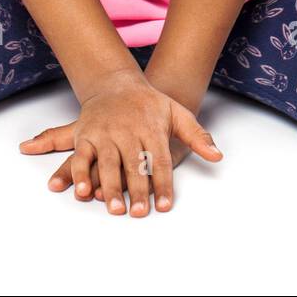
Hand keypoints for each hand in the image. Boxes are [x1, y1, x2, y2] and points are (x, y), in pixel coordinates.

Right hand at [18, 70, 221, 214]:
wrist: (117, 83)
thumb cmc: (150, 105)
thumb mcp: (177, 113)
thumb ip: (197, 136)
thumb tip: (217, 155)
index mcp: (151, 128)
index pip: (160, 160)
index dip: (163, 184)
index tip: (165, 206)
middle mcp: (128, 131)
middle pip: (134, 165)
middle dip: (136, 190)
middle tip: (138, 213)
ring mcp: (105, 133)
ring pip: (108, 163)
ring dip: (109, 187)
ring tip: (113, 207)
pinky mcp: (85, 135)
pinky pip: (81, 157)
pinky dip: (79, 174)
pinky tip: (81, 191)